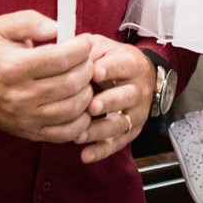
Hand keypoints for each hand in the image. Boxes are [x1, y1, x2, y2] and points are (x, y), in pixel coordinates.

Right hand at [0, 10, 95, 142]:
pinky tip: (81, 103)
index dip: (81, 48)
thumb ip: (30, 21)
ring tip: (85, 79)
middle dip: (87, 68)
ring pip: (73, 108)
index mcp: (14, 67)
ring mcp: (27, 118)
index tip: (86, 41)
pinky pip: (67, 132)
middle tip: (87, 60)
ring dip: (88, 91)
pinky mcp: (33, 133)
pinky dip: (82, 119)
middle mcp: (21, 95)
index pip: (60, 58)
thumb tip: (57, 28)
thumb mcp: (3, 29)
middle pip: (71, 83)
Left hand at [77, 36, 153, 163]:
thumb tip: (63, 50)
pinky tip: (86, 155)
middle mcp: (137, 89)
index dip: (109, 69)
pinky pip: (118, 143)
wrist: (139, 76)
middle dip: (109, 102)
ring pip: (121, 123)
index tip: (95, 72)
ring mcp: (136, 112)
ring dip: (100, 130)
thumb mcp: (103, 47)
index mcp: (131, 64)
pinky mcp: (131, 130)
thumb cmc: (112, 60)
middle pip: (127, 96)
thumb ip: (86, 49)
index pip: (122, 65)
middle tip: (91, 106)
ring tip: (79, 135)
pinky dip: (102, 150)